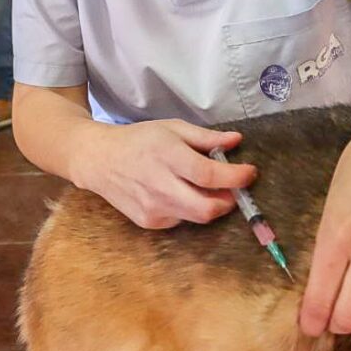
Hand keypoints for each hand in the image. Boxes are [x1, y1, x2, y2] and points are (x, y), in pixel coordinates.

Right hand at [77, 120, 256, 228]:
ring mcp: (153, 209)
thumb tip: (236, 140)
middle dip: (230, 200)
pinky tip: (184, 194)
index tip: (250, 173)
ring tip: (211, 188)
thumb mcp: (173, 128)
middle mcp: (159, 187)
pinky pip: (182, 220)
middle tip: (236, 187)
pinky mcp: (148, 222)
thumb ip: (206, 137)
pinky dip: (191, 209)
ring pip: (197, 218)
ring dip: (213, 205)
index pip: (208, 175)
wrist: (99, 160)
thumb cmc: (139, 140)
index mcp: (167, 157)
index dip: (235, 177)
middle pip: (207, 208)